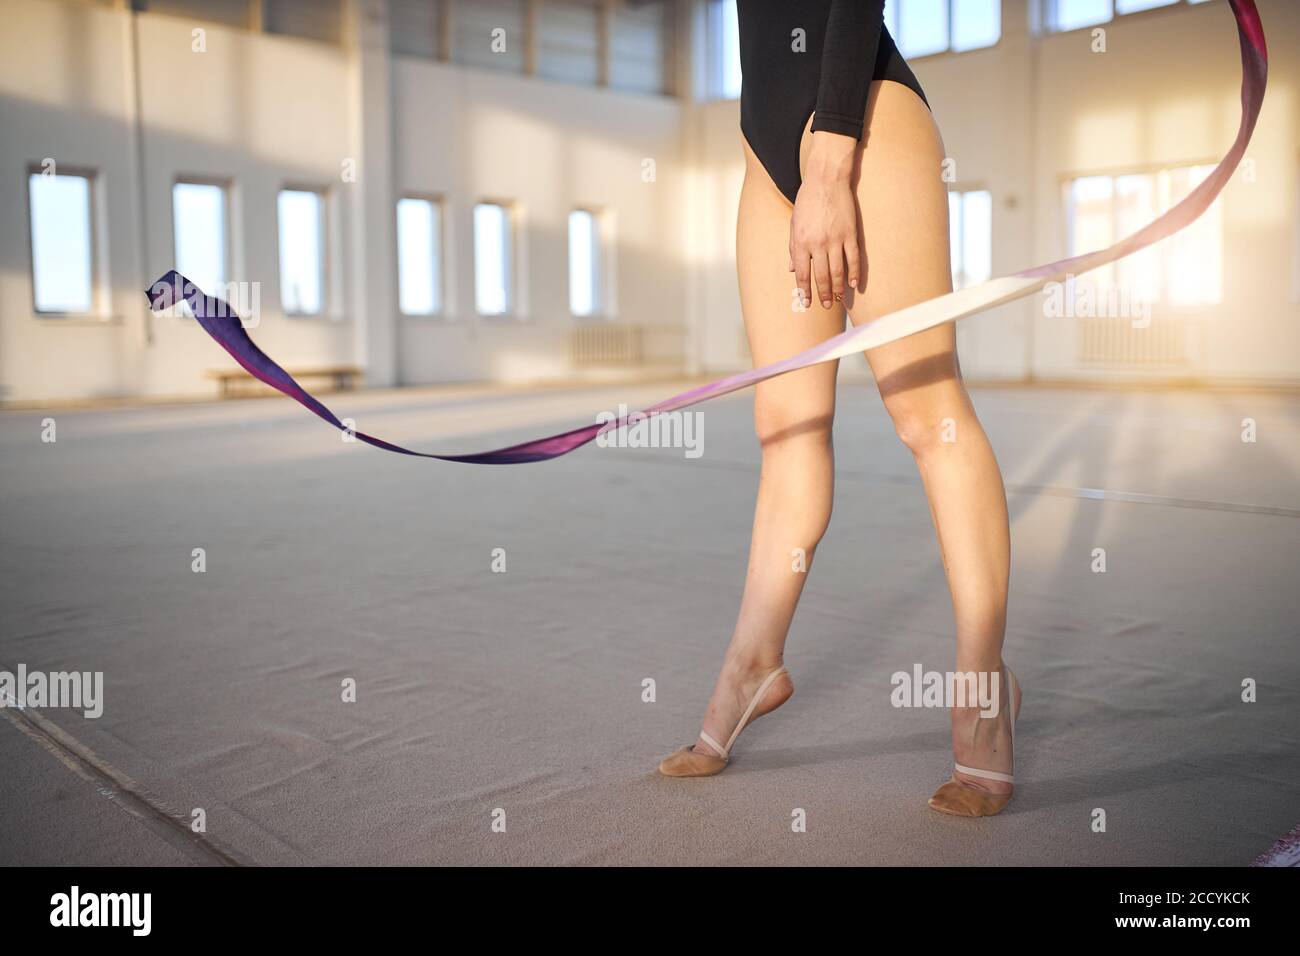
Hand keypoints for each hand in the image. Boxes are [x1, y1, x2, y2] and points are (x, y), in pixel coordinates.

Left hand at [789, 131, 861, 309]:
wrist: (826, 180)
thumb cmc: (807, 201)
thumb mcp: (794, 224)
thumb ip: (794, 248)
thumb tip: (793, 269)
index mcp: (801, 242)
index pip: (803, 274)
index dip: (805, 291)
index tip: (806, 303)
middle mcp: (818, 244)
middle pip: (821, 276)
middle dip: (823, 294)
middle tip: (826, 306)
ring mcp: (836, 239)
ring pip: (838, 271)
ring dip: (838, 288)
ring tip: (838, 299)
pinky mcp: (850, 233)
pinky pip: (853, 258)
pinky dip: (854, 273)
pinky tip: (854, 284)